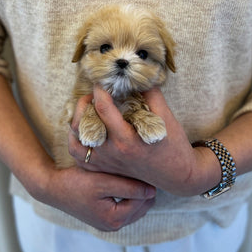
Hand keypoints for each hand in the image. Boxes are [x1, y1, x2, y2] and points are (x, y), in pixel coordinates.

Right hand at [28, 159, 155, 231]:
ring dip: (137, 192)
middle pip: (142, 207)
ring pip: (135, 207)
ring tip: (134, 173)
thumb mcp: (103, 182)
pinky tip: (124, 181)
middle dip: (144, 189)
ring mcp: (108, 223)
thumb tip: (153, 191)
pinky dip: (128, 196)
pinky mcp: (104, 217)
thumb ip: (129, 186)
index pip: (143, 200)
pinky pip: (126, 207)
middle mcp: (113, 226)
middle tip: (143, 168)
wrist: (52, 188)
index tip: (146, 165)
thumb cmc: (75, 182)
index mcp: (114, 219)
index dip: (146, 182)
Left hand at [68, 86, 219, 195]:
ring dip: (77, 120)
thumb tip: (137, 76)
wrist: (176, 175)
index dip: (100, 89)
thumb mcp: (166, 117)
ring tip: (87, 109)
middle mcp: (111, 152)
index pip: (103, 108)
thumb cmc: (173, 145)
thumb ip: (151, 94)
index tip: (103, 80)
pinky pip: (78, 154)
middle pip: (84, 122)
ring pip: (75, 138)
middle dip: (86, 101)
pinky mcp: (102, 168)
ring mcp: (104, 162)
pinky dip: (76, 138)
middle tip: (94, 93)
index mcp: (126, 139)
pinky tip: (84, 127)